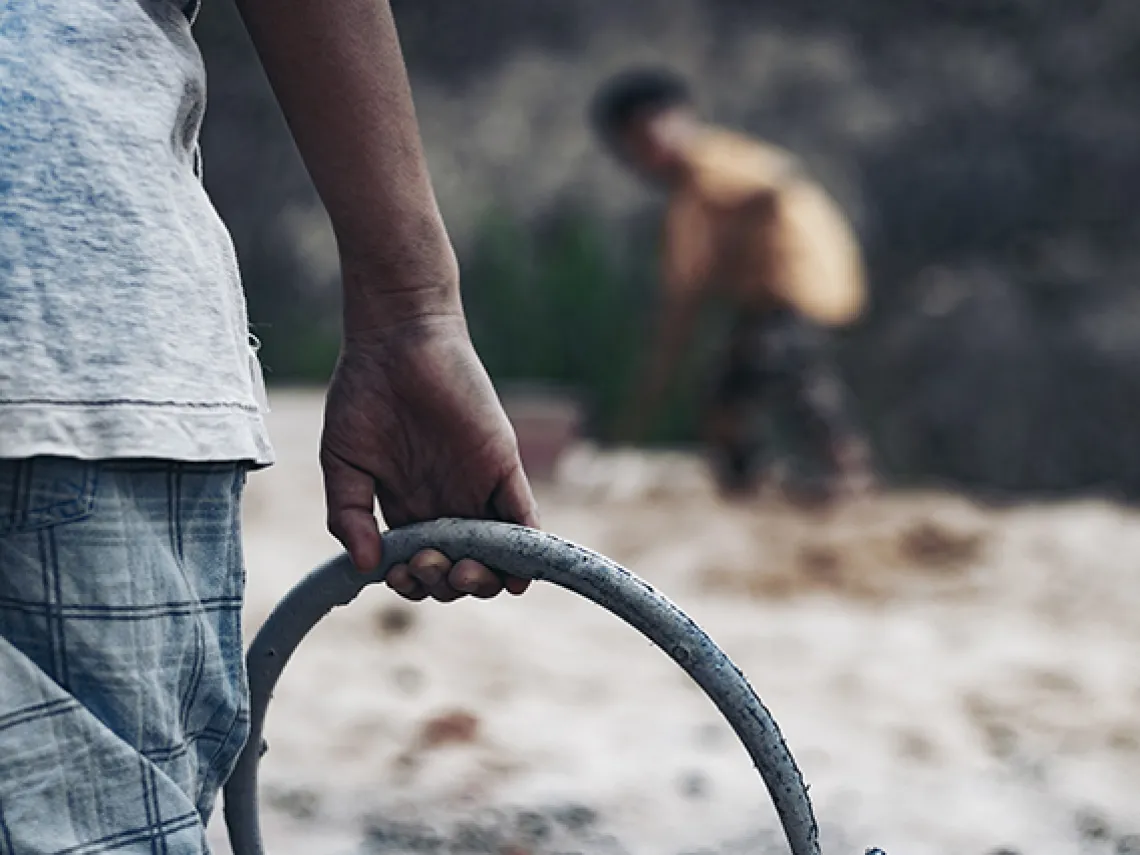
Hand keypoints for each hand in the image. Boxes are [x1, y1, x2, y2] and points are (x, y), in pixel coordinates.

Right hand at [320, 311, 538, 601]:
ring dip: (486, 580)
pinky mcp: (503, 468)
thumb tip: (365, 567)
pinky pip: (524, 518)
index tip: (397, 574)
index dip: (413, 585)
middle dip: (445, 585)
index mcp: (409, 509)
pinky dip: (525, 553)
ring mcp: (478, 489)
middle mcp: (447, 505)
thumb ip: (348, 514)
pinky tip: (516, 575)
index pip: (420, 567)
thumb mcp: (342, 462)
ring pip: (497, 556)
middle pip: (459, 569)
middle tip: (427, 564)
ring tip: (463, 571)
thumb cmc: (364, 394)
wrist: (397, 340)